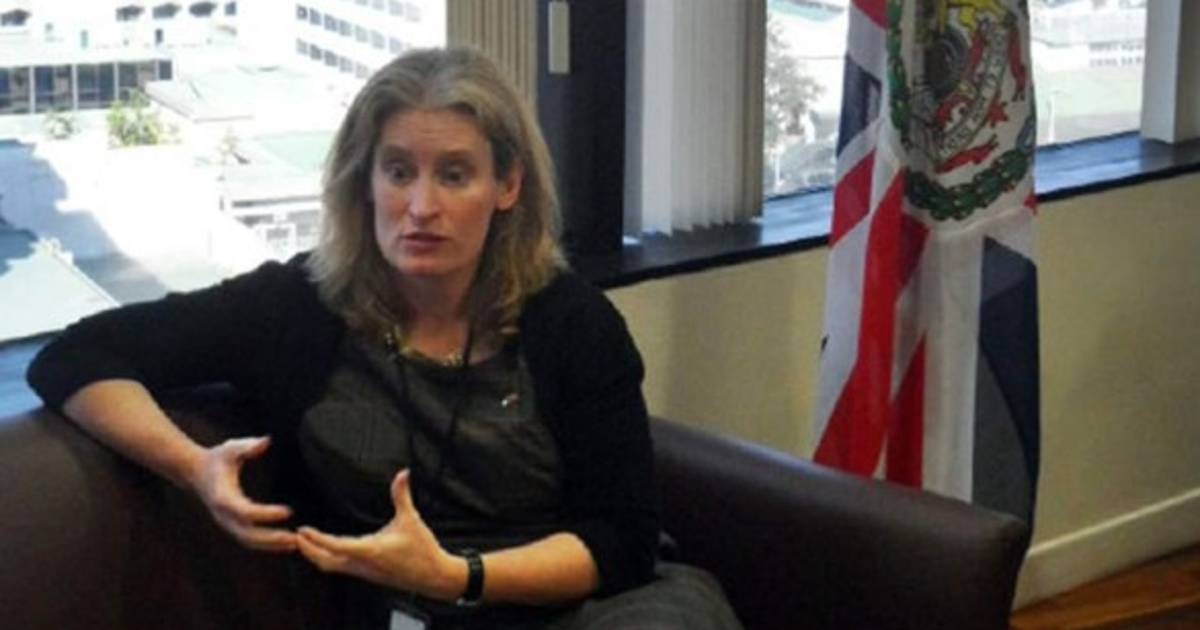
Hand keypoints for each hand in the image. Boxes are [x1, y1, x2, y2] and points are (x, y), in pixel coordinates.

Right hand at [189, 436, 296, 552]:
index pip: (246, 511)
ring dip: (271, 545)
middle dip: (271, 538)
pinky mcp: (231, 526)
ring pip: (249, 541)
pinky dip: (266, 544)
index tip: (288, 511)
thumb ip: (247, 446)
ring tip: (294, 543)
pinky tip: (285, 543)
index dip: (267, 513)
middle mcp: (224, 515)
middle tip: (295, 538)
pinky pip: (249, 540)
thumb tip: (266, 441)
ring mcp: (226, 523)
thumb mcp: (230, 448)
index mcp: (223, 497)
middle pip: (247, 534)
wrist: (196, 473)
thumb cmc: (217, 459)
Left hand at [296, 469, 463, 600]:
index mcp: (370, 550)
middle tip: (294, 536)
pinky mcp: (367, 573)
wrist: (433, 577)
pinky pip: (340, 567)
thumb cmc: (422, 550)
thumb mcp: (411, 520)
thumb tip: (402, 473)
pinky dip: (327, 558)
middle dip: (307, 550)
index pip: (336, 545)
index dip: (316, 539)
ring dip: (315, 555)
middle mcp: (362, 563)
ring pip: (331, 566)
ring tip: (304, 541)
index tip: (302, 529)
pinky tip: (327, 548)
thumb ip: (402, 496)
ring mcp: (364, 571)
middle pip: (325, 561)